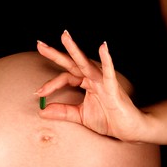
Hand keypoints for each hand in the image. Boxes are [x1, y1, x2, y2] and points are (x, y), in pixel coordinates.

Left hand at [36, 30, 150, 142]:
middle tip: (40, 45)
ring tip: (64, 37)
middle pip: (72, 63)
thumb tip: (42, 111)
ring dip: (75, 50)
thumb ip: (63, 112)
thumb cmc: (108, 119)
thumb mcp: (80, 116)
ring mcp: (103, 81)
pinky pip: (109, 72)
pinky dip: (106, 60)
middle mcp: (93, 78)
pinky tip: (103, 48)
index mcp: (86, 83)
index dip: (51, 84)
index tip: (38, 93)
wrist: (128, 129)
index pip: (65, 77)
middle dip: (56, 54)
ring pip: (87, 64)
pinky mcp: (114, 88)